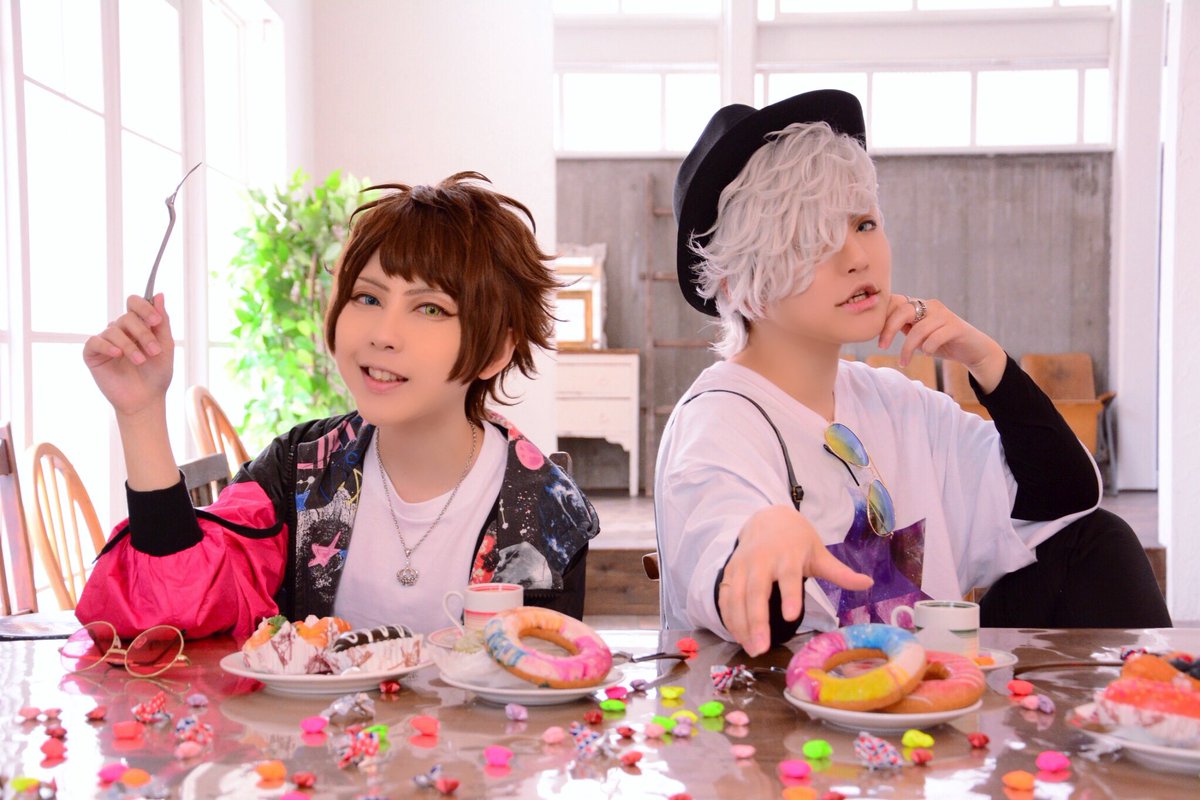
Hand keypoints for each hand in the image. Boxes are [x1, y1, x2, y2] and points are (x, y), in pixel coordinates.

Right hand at [83, 294, 174, 417]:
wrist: (146, 399)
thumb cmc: (157, 373)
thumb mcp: (165, 346)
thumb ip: (162, 322)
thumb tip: (160, 295)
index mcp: (138, 325)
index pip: (135, 303)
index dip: (144, 307)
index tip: (156, 321)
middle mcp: (120, 330)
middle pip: (127, 317)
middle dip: (143, 333)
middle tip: (154, 351)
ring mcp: (106, 341)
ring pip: (113, 330)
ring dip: (130, 346)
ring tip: (141, 361)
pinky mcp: (92, 354)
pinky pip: (95, 342)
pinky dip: (107, 346)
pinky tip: (118, 355)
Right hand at [719, 505, 873, 656]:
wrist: (767, 519)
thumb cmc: (796, 541)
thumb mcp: (819, 553)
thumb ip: (840, 572)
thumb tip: (868, 583)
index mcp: (787, 554)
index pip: (788, 576)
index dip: (789, 595)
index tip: (792, 617)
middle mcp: (761, 560)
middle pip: (756, 591)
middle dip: (757, 621)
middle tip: (762, 648)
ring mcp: (741, 566)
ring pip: (736, 597)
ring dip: (741, 624)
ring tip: (751, 649)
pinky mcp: (729, 572)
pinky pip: (725, 597)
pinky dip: (729, 618)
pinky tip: (738, 636)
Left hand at [877, 294, 1006, 392]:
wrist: (973, 350)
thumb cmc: (942, 343)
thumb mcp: (919, 335)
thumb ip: (905, 328)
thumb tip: (880, 328)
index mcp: (920, 305)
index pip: (896, 302)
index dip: (883, 317)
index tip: (877, 337)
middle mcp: (931, 306)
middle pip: (903, 310)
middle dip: (889, 329)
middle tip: (882, 347)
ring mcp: (944, 315)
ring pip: (918, 329)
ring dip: (908, 348)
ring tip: (904, 362)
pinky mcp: (956, 327)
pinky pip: (935, 337)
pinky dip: (927, 348)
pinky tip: (926, 354)